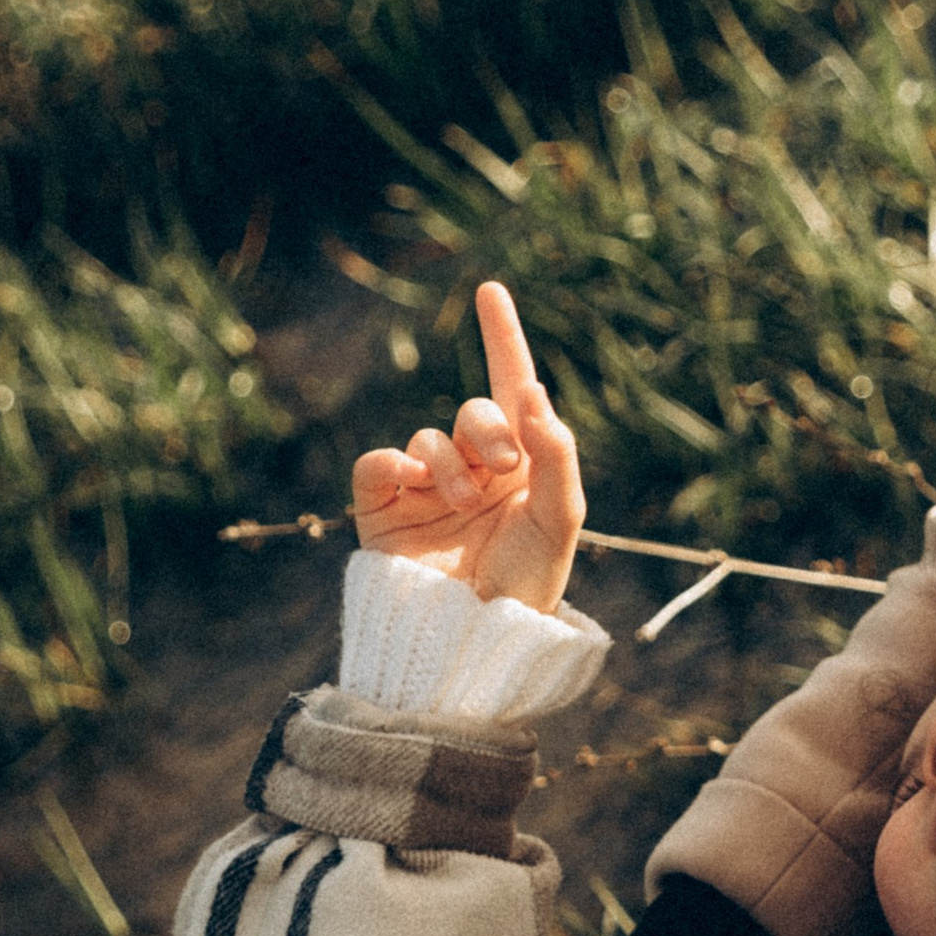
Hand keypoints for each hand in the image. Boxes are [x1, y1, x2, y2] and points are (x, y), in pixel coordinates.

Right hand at [350, 282, 583, 613]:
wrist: (469, 646)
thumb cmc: (523, 593)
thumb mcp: (557, 525)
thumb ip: (556, 456)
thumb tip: (534, 392)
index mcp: (521, 471)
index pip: (512, 392)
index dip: (502, 339)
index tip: (490, 290)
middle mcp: (474, 473)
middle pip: (475, 412)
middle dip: (490, 429)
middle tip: (503, 468)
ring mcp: (425, 490)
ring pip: (429, 437)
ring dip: (449, 464)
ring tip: (465, 506)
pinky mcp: (382, 508)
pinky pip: (377, 462)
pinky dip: (392, 463)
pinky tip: (410, 483)